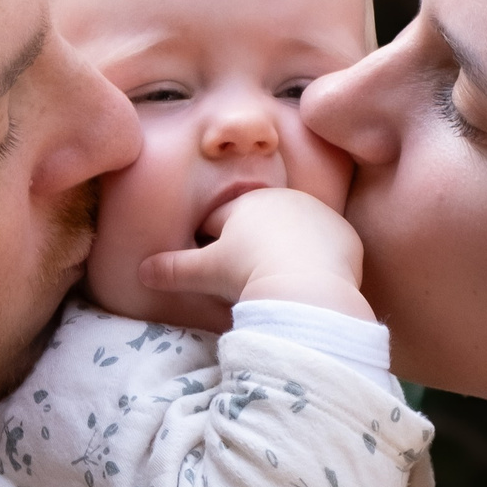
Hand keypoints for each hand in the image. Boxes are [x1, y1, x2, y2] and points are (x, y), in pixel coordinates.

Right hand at [138, 187, 372, 319]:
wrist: (306, 287)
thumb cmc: (248, 272)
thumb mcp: (204, 273)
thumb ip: (172, 269)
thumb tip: (141, 271)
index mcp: (245, 203)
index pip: (219, 220)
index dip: (209, 244)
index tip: (211, 268)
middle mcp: (283, 199)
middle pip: (259, 222)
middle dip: (250, 244)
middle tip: (245, 278)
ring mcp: (318, 214)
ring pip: (293, 231)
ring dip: (285, 250)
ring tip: (278, 281)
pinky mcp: (345, 235)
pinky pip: (326, 247)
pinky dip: (316, 261)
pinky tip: (308, 283)